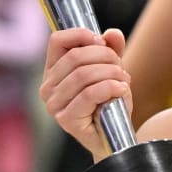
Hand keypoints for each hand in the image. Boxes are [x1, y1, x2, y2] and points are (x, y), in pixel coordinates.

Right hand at [39, 27, 131, 158]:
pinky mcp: (66, 120)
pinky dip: (110, 87)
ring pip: (83, 74)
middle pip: (75, 57)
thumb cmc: (109, 103)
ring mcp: (54, 105)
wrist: (114, 137)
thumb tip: (113, 34)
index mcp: (53, 71)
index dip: (82, 35)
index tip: (103, 43)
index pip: (58, 41)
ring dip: (111, 73)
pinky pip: (89, 94)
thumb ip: (112, 51)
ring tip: (124, 80)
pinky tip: (122, 90)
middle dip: (105, 57)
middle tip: (120, 67)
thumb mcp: (112, 71)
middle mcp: (48, 87)